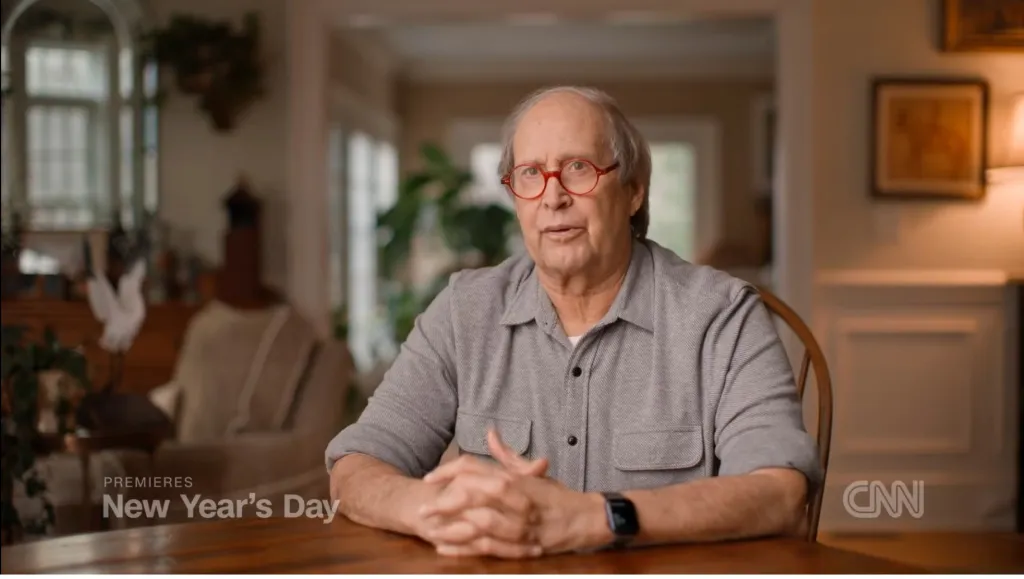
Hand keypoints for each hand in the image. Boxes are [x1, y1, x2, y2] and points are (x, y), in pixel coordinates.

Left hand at [416, 429, 606, 557]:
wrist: (586, 518)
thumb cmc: (556, 496)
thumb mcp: (532, 473)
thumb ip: (507, 456)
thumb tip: (490, 434)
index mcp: (514, 477)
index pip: (474, 467)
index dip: (448, 472)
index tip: (429, 479)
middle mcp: (515, 497)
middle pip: (471, 494)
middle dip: (443, 502)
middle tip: (423, 509)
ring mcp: (519, 522)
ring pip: (477, 522)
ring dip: (450, 527)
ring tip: (429, 530)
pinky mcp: (522, 545)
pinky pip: (488, 547)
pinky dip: (464, 549)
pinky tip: (445, 549)